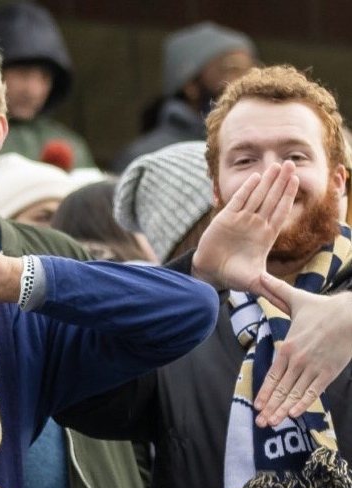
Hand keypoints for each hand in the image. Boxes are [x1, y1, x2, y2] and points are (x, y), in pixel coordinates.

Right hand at [191, 161, 298, 291]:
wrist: (210, 273)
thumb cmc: (233, 276)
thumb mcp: (255, 282)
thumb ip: (271, 288)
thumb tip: (288, 304)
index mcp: (265, 236)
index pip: (280, 211)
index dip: (288, 196)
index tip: (296, 181)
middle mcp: (255, 225)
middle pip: (271, 198)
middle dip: (281, 182)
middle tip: (290, 163)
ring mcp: (240, 220)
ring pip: (257, 196)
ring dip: (267, 180)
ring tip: (277, 165)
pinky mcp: (224, 219)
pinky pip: (237, 201)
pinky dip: (246, 189)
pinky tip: (255, 177)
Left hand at [254, 274, 351, 425]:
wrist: (351, 315)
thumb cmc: (323, 309)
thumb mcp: (296, 300)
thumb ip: (275, 291)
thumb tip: (258, 277)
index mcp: (287, 347)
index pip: (271, 376)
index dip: (263, 393)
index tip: (256, 406)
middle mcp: (297, 361)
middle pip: (281, 389)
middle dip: (270, 407)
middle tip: (260, 423)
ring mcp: (313, 368)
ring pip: (295, 393)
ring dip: (283, 410)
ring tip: (273, 423)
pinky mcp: (329, 372)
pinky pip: (314, 392)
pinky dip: (303, 404)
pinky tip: (294, 415)